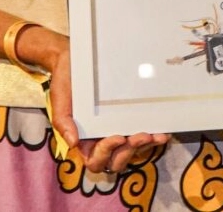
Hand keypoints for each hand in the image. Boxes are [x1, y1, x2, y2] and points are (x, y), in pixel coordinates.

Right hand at [32, 28, 170, 173]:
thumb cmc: (66, 82)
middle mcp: (101, 138)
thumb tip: (73, 143)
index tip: (118, 136)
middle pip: (117, 161)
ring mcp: (116, 129)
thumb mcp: (60, 100)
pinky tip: (162, 131)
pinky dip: (152, 138)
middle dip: (130, 152)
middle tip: (142, 135)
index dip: (107, 153)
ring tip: (158, 135)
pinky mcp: (128, 118)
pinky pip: (140, 135)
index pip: (96, 160)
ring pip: (131, 151)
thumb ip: (63, 122)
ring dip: (145, 147)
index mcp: (84, 140)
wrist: (74, 60)